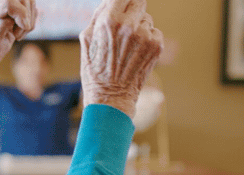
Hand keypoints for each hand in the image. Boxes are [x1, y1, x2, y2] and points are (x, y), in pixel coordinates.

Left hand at [0, 0, 37, 72]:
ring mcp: (3, 2)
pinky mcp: (13, 4)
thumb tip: (12, 18)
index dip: (20, 14)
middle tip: (18, 34)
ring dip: (29, 19)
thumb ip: (1, 28)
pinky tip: (21, 29)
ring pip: (28, 1)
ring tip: (18, 33)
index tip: (24, 27)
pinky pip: (30, 6)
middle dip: (26, 16)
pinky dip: (30, 19)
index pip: (7, 2)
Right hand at [80, 0, 162, 116]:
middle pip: (138, 2)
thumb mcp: (86, 40)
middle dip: (131, 11)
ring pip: (146, 19)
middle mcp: (130, 26)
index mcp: (110, 21)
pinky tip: (136, 53)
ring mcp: (145, 36)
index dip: (121, 0)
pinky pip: (154, 32)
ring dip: (139, 27)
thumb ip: (98, 16)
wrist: (111, 97)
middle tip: (125, 26)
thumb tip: (108, 2)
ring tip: (127, 46)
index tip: (121, 4)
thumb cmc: (95, 71)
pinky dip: (148, 39)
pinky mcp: (157, 46)